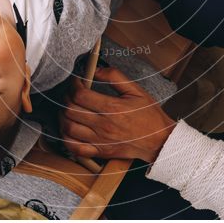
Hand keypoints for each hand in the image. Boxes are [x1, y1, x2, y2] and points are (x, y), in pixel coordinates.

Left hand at [60, 67, 176, 162]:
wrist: (159, 140)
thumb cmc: (149, 115)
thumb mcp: (136, 90)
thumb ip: (115, 77)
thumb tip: (96, 70)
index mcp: (112, 108)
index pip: (80, 95)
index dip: (73, 85)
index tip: (76, 81)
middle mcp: (103, 125)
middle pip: (70, 110)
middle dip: (66, 98)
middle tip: (71, 93)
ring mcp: (100, 140)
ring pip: (68, 129)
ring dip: (63, 116)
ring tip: (68, 109)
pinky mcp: (100, 151)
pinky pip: (74, 148)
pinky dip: (66, 138)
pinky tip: (69, 129)